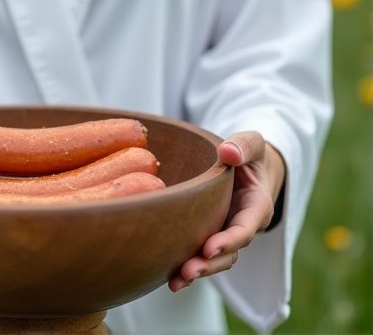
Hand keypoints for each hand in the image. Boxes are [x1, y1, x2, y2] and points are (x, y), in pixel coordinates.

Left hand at [168, 130, 285, 291]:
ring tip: (176, 281)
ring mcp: (226, 232)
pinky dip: (188, 266)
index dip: (229, 240)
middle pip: (230, 252)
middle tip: (188, 271)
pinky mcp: (210, 233)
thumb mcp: (252, 143)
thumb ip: (243, 145)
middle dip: (210, 264)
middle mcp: (242, 225)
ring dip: (198, 271)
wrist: (246, 165)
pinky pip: (202, 254)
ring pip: (216, 259)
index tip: (210, 246)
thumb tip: (228, 152)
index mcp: (256, 206)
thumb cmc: (248, 154)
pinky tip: (168, 277)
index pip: (245, 228)